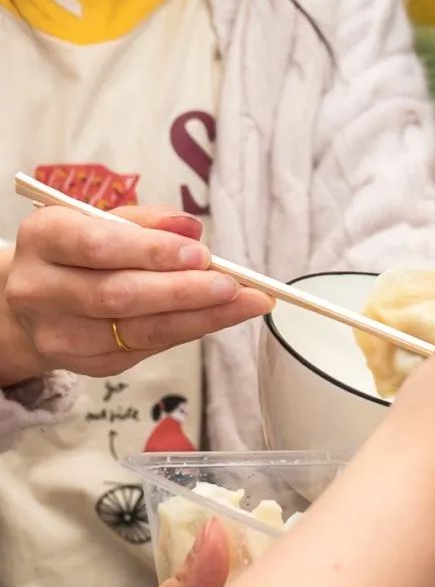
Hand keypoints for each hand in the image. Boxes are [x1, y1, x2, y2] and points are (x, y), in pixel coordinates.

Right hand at [2, 206, 272, 384]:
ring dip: (201, 317)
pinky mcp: (88, 364)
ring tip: (246, 304)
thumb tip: (192, 228)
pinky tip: (219, 318)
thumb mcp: (102, 223)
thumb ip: (147, 222)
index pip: (98, 245)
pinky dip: (189, 331)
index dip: (153, 251)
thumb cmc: (79, 254)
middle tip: (234, 285)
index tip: (201, 254)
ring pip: (140, 331)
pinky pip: (148, 350)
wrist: (37, 304)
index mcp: (45, 239)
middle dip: (185, 291)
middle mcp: (42, 289)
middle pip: (119, 295)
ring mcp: (61, 334)